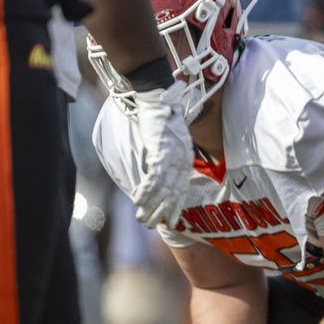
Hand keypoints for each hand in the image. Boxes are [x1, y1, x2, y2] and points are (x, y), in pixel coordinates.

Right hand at [130, 80, 191, 227]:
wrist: (158, 98)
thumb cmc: (162, 118)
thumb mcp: (169, 140)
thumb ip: (167, 156)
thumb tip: (158, 172)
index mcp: (185, 157)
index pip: (182, 188)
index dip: (177, 206)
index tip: (172, 221)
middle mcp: (182, 158)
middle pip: (173, 192)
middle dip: (162, 211)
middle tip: (152, 226)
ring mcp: (172, 154)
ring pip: (162, 187)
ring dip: (151, 205)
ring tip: (141, 218)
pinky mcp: (161, 149)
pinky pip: (153, 175)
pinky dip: (145, 190)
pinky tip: (138, 201)